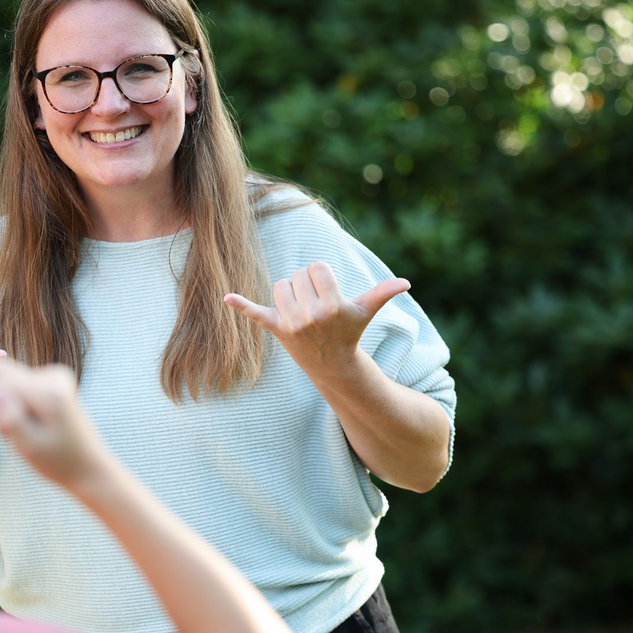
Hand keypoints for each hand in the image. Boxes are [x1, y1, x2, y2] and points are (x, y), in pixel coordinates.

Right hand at [0, 356, 105, 488]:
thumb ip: (10, 419)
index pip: (3, 380)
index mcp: (49, 393)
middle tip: (12, 435)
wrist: (89, 466)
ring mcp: (55, 376)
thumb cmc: (59, 461)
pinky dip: (18, 404)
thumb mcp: (30, 447)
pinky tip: (31, 425)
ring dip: (9, 406)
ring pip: (12, 383)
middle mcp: (54, 377)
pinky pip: (21, 386)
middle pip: (7, 377)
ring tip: (25, 434)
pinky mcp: (53, 380)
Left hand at [223, 261, 408, 377]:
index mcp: (332, 305)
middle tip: (317, 306)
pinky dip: (242, 305)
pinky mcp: (276, 329)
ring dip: (290, 293)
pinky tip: (226, 298)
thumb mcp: (365, 311)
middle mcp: (311, 314)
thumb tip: (405, 282)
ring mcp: (292, 323)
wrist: (332, 364)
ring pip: (281, 285)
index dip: (322, 276)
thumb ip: (382, 293)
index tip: (328, 293)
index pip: (317, 267)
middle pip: (298, 274)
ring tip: (303, 310)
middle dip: (307, 284)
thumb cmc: (349, 331)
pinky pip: (256, 313)